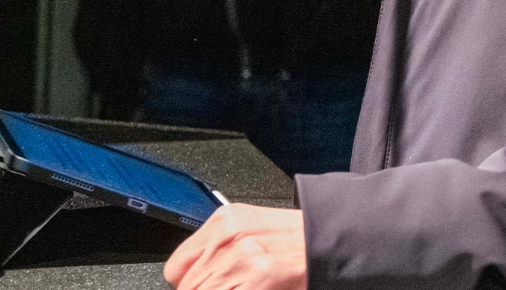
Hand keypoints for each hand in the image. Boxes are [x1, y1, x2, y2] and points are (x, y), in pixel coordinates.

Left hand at [164, 204, 306, 289]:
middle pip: (188, 287)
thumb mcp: (248, 229)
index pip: (176, 267)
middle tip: (229, 286)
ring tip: (241, 285)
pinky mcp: (257, 279)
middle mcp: (227, 238)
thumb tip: (196, 274)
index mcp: (222, 222)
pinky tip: (253, 288)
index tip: (198, 286)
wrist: (329, 239)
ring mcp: (240, 260)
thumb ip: (218, 248)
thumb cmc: (294, 237)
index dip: (186, 283)